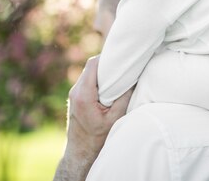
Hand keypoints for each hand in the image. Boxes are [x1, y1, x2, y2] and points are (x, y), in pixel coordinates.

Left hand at [54, 56, 132, 180]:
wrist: (80, 152)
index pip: (93, 64)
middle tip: (122, 63)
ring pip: (88, 73)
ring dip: (102, 71)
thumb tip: (134, 79)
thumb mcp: (115, 118)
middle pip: (90, 66)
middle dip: (106, 63)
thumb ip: (124, 97)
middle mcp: (75, 91)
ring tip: (118, 74)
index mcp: (83, 94)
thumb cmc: (97, 138)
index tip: (120, 56)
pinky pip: (87, 81)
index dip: (107, 57)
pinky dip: (98, 79)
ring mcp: (73, 94)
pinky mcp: (76, 97)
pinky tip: (110, 84)